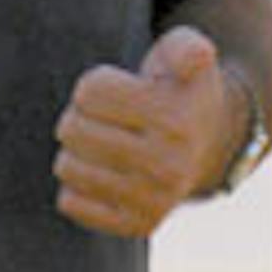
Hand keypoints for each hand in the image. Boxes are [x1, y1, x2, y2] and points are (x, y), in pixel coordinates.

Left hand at [53, 26, 237, 236]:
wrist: (206, 141)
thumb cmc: (178, 86)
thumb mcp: (186, 52)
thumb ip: (186, 46)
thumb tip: (194, 58)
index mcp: (174, 121)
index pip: (89, 91)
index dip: (94, 84)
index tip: (119, 88)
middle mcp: (167, 168)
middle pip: (72, 129)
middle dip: (79, 114)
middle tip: (105, 117)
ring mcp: (152, 202)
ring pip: (66, 166)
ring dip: (74, 148)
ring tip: (102, 142)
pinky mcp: (135, 226)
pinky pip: (70, 202)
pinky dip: (74, 184)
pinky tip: (100, 172)